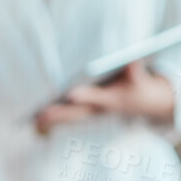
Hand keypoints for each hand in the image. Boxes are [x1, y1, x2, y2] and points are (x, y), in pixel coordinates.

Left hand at [34, 60, 174, 134]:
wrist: (144, 104)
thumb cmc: (138, 85)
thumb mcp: (140, 78)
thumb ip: (134, 70)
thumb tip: (132, 60)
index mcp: (113, 99)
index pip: (98, 97)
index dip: (86, 96)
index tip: (71, 94)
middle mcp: (101, 109)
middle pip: (78, 112)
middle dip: (60, 113)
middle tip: (41, 115)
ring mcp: (94, 113)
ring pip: (71, 117)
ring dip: (54, 119)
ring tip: (35, 120)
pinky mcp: (88, 113)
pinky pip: (69, 118)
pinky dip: (55, 119)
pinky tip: (38, 120)